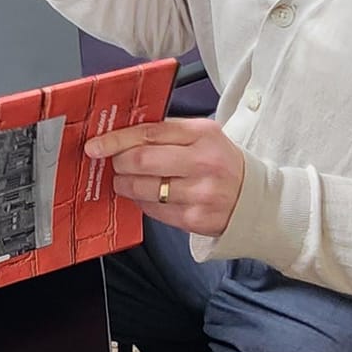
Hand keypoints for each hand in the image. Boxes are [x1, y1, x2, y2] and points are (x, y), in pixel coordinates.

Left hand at [87, 117, 245, 236]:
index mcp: (203, 135)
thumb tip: (123, 136)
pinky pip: (153, 210)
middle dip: (118, 163)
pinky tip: (147, 195)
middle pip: (142, 161)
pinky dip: (142, 201)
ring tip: (126, 180)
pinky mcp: (194, 218)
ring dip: (125, 185)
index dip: (116, 140)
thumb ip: (168, 133)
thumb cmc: (223, 164)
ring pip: (143, 189)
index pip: (149, 133)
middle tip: (114, 164)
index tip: (97, 145)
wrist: (254, 199)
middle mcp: (203, 162)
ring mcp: (199, 193)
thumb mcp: (205, 136)